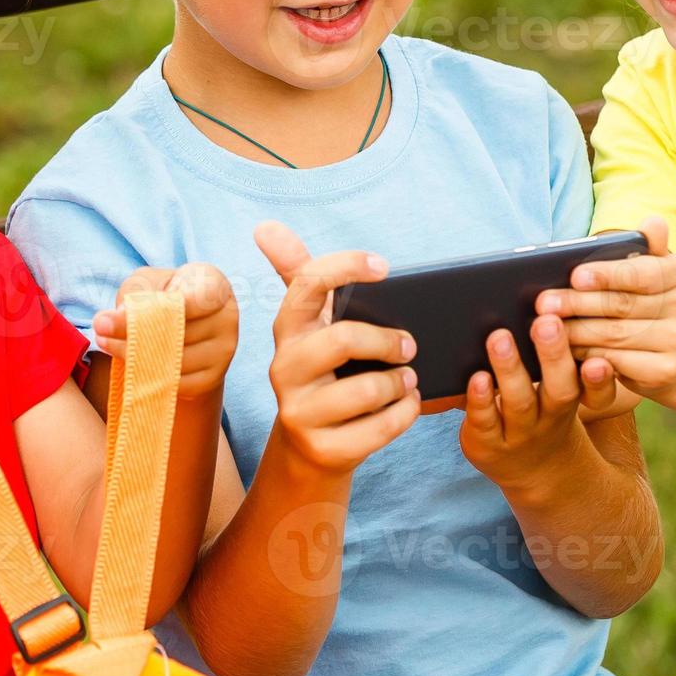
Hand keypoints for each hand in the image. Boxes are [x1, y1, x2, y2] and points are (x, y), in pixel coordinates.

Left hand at [92, 262, 237, 400]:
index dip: (148, 312)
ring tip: (107, 344)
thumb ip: (133, 294)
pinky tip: (129, 364)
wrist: (190, 324)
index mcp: (215, 286)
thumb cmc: (166, 295)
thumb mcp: (148, 282)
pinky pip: (177, 383)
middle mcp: (228, 317)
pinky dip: (149, 376)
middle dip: (131, 335)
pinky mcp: (214, 377)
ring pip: (174, 360)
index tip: (105, 319)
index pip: (188, 302)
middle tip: (98, 331)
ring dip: (133, 356)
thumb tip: (109, 322)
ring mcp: (224, 350)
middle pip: (176, 333)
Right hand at [255, 221, 420, 474]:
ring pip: (368, 389)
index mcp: (287, 330)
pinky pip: (381, 428)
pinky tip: (406, 406)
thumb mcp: (310, 327)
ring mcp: (299, 412)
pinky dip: (405, 414)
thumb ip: (297, 274)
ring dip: (402, 383)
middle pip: (344, 339)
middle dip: (388, 341)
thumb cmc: (322, 374)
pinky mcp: (322, 449)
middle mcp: (284, 368)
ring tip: (408, 380)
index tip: (385, 267)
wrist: (311, 449)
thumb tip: (264, 226)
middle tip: (410, 346)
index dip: (346, 267)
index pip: (307, 283)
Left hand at [459, 315, 629, 491]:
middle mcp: (552, 416)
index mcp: (576, 395)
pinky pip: (486, 421)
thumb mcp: (558, 388)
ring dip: (510, 369)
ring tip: (500, 338)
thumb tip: (535, 300)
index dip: (601, 377)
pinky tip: (477, 377)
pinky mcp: (489, 444)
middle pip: (559, 388)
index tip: (598, 357)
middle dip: (553, 354)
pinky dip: (481, 399)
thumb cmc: (542, 411)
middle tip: (546, 321)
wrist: (535, 470)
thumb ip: (555, 353)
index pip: (597, 388)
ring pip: (519, 403)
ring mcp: (521, 433)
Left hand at [541, 220, 675, 397]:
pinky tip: (566, 350)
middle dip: (578, 303)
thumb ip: (645, 247)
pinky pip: (618, 362)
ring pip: (616, 335)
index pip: (642, 273)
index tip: (575, 276)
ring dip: (575, 331)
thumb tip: (652, 223)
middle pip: (623, 305)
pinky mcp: (667, 370)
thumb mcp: (647, 267)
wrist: (671, 346)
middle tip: (543, 303)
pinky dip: (587, 356)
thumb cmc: (647, 297)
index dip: (607, 275)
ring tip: (544, 326)